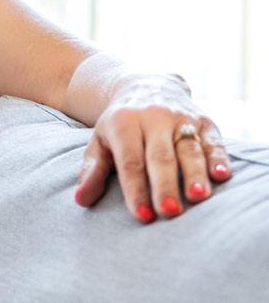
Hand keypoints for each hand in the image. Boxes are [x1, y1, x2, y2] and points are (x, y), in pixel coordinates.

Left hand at [73, 72, 232, 222]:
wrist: (146, 85)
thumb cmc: (120, 125)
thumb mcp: (100, 141)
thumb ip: (92, 170)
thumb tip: (80, 200)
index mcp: (123, 123)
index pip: (130, 161)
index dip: (136, 189)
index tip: (142, 216)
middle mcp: (153, 118)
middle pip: (160, 157)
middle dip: (164, 185)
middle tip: (169, 212)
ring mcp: (181, 118)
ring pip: (189, 149)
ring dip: (194, 174)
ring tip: (197, 197)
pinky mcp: (205, 120)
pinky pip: (213, 140)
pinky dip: (220, 158)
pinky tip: (222, 176)